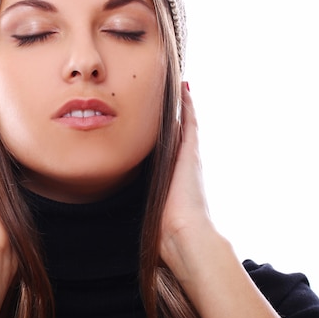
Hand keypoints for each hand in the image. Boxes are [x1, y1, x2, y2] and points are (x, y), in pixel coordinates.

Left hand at [159, 82, 217, 274]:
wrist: (184, 231)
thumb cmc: (166, 227)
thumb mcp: (150, 209)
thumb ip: (143, 203)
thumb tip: (127, 213)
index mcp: (173, 175)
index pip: (169, 148)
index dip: (165, 134)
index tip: (158, 120)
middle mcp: (184, 163)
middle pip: (179, 132)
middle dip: (175, 115)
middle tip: (172, 93)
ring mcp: (190, 156)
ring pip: (185, 124)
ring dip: (181, 106)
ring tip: (177, 86)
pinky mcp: (191, 152)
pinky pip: (189, 121)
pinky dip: (187, 105)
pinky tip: (183, 89)